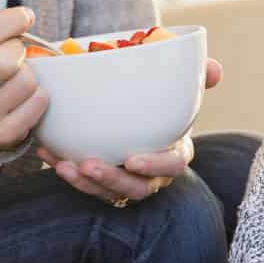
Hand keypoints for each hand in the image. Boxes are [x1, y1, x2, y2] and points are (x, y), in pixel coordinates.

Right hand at [0, 0, 47, 152]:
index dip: (10, 20)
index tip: (24, 17)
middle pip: (6, 60)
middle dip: (20, 49)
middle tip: (19, 51)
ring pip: (26, 82)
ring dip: (32, 74)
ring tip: (19, 75)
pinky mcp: (2, 135)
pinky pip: (38, 104)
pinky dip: (40, 95)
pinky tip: (26, 95)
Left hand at [44, 55, 221, 203]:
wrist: (136, 114)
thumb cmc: (163, 105)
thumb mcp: (182, 89)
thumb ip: (199, 77)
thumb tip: (215, 70)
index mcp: (175, 151)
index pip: (173, 165)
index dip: (155, 166)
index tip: (132, 159)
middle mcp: (152, 174)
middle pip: (138, 188)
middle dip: (112, 180)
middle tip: (88, 164)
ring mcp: (127, 181)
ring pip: (109, 192)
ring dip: (85, 183)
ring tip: (64, 165)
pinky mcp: (103, 183)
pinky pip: (86, 185)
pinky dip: (67, 172)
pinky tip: (48, 153)